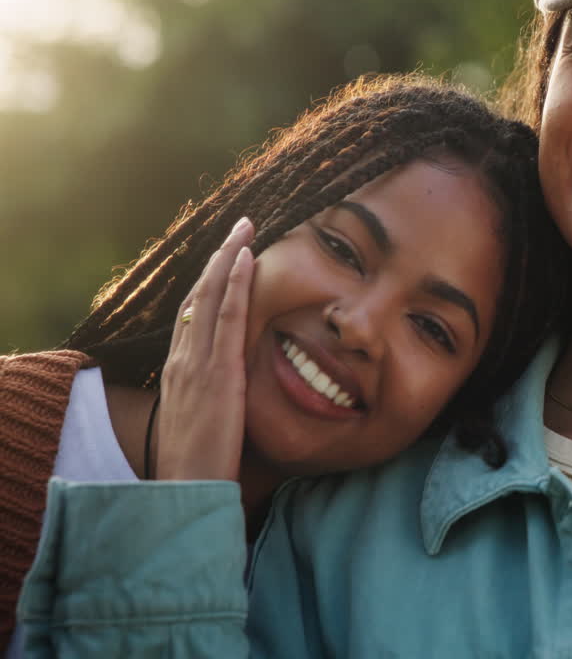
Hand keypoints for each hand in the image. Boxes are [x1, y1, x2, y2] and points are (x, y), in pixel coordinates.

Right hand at [153, 217, 255, 480]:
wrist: (186, 490)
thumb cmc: (200, 464)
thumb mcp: (207, 421)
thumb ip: (217, 398)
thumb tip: (236, 390)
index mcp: (181, 370)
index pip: (193, 313)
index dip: (209, 281)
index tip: (226, 255)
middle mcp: (183, 359)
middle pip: (198, 295)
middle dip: (219, 256)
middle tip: (240, 225)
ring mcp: (197, 362)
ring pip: (209, 296)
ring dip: (228, 257)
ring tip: (246, 227)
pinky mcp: (217, 371)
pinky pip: (226, 317)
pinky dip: (235, 284)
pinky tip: (248, 258)